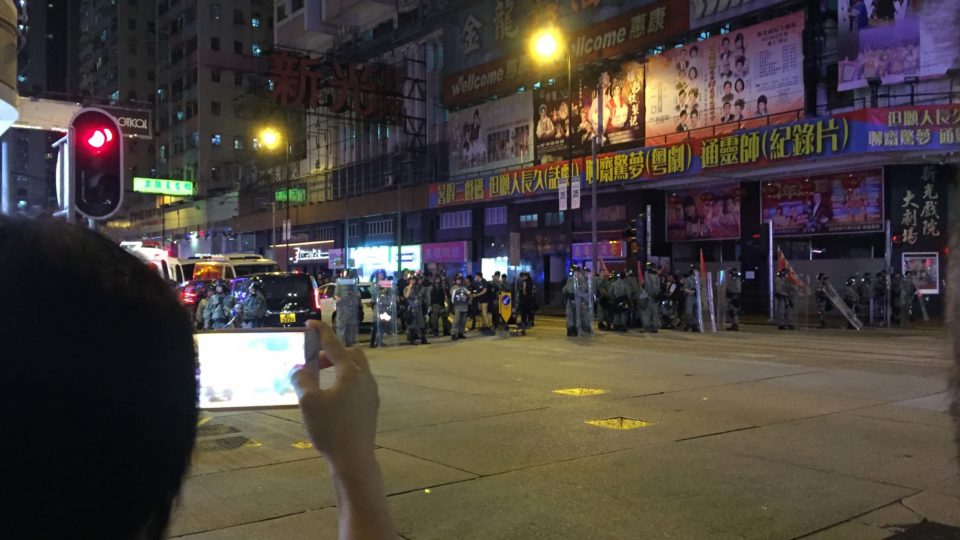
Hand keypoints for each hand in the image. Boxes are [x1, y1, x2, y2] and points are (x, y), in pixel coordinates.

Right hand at [290, 320, 379, 467]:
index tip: (311, 324)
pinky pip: (358, 384)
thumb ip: (302, 379)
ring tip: (320, 380)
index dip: (321, 332)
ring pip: (356, 370)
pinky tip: (331, 398)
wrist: (354, 459)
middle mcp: (365, 378)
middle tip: (315, 361)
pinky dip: (344, 381)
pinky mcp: (371, 407)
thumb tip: (299, 368)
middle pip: (351, 354)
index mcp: (351, 373)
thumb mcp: (308, 402)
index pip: (335, 345)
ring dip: (338, 367)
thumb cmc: (330, 429)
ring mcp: (371, 393)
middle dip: (332, 352)